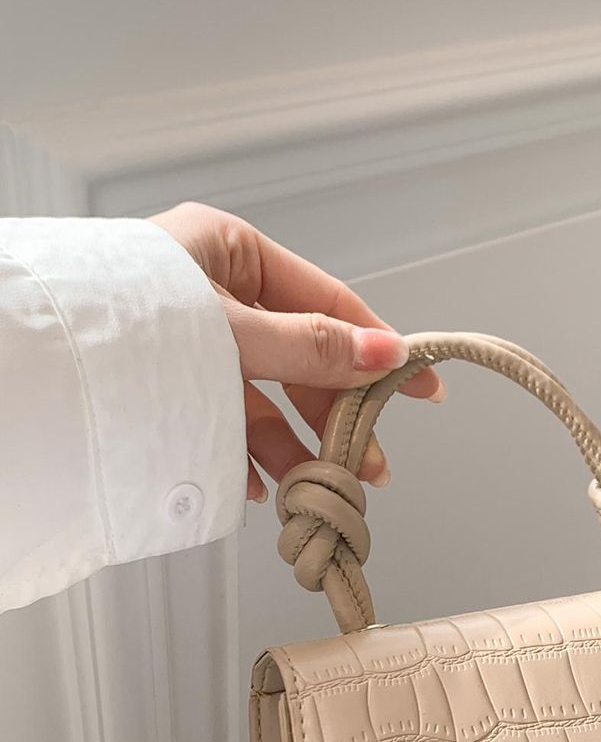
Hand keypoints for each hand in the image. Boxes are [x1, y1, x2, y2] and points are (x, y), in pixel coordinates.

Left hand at [151, 201, 442, 500]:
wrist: (35, 374)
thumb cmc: (124, 329)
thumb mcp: (231, 333)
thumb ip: (309, 348)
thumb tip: (385, 354)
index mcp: (228, 252)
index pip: (328, 302)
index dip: (380, 348)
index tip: (421, 386)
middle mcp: (213, 294)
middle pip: (300, 357)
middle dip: (335, 415)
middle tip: (369, 464)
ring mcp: (192, 343)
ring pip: (262, 398)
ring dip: (292, 448)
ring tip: (314, 489)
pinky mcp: (169, 388)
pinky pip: (222, 422)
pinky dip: (243, 457)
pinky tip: (255, 487)